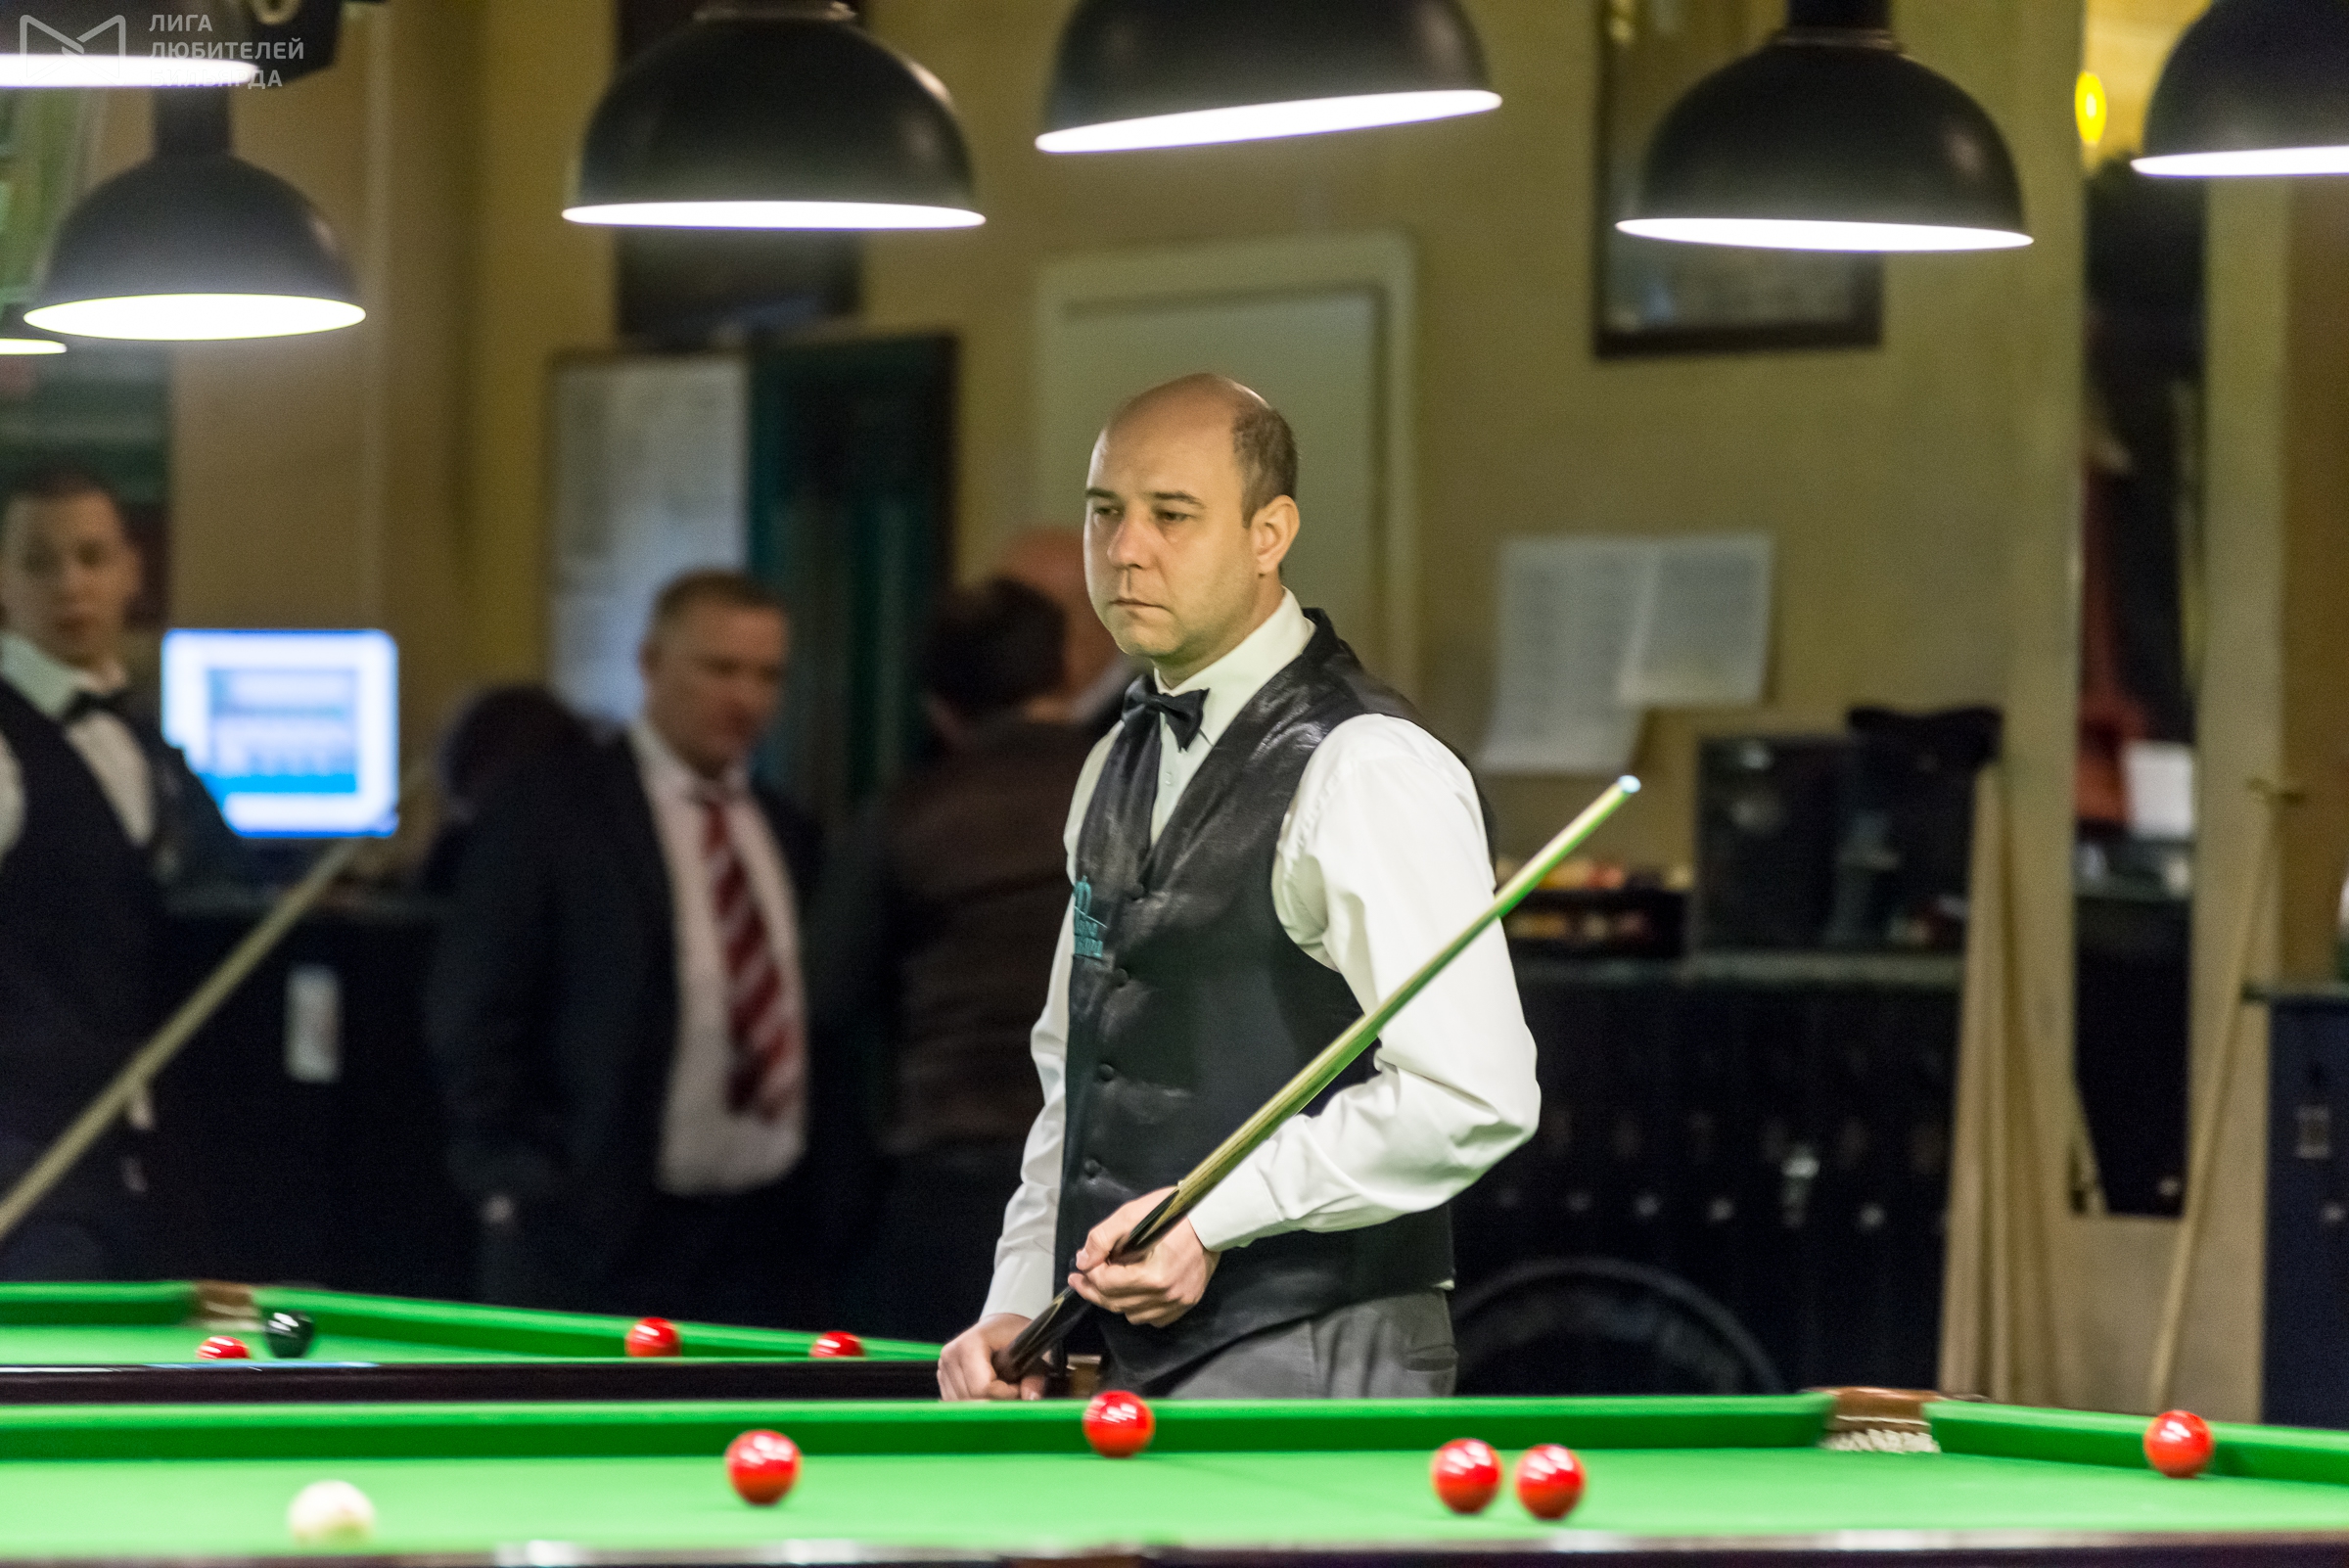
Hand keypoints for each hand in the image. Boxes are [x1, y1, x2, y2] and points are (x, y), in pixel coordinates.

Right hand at [938, 1313, 1046, 1400]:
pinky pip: (957, 1405)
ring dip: (986, 1405)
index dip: (1005, 1395)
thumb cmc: (1015, 1335)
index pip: (983, 1388)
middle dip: (996, 1403)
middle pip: (972, 1400)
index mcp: (970, 1344)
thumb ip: (1034, 1377)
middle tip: (1013, 1392)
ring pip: (963, 1406)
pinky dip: (975, 1405)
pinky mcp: (941, 1379)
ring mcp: (942, 1368)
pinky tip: (988, 1394)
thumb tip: (1031, 1400)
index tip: (1018, 1386)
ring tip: (1001, 1389)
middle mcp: (950, 1356)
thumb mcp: (1032, 1351)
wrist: (999, 1326)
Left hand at [1069, 1186, 1218, 1327]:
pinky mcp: (1187, 1303)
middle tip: (1080, 1279)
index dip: (1089, 1275)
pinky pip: (1154, 1318)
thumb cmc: (1174, 1212)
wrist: (1213, 1218)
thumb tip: (1084, 1261)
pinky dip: (1139, 1308)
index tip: (1079, 1267)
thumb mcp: (1132, 1214)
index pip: (1108, 1284)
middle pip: (1116, 1303)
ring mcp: (1179, 1303)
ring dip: (1116, 1300)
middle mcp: (1167, 1296)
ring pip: (1133, 1315)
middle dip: (1094, 1290)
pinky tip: (1133, 1293)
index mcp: (1154, 1275)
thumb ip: (1102, 1238)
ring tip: (1107, 1283)